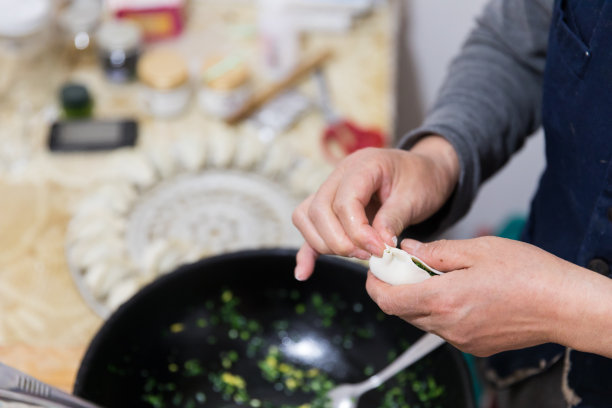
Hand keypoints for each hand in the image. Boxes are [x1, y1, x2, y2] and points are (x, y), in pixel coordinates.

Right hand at [291, 136, 459, 280]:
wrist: (425, 171)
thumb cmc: (421, 179)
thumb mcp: (415, 196)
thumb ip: (394, 219)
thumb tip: (378, 245)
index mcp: (363, 165)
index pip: (344, 201)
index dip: (358, 231)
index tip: (380, 250)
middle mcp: (340, 174)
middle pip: (318, 210)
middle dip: (339, 241)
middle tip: (368, 255)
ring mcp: (331, 189)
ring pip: (306, 217)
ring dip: (325, 244)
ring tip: (358, 255)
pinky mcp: (331, 208)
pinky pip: (310, 227)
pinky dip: (307, 250)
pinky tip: (304, 272)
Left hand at [366, 236, 611, 357]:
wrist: (565, 306)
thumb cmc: (527, 273)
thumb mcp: (477, 249)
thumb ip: (435, 252)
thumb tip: (408, 250)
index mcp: (444, 300)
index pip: (388, 300)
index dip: (375, 284)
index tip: (377, 269)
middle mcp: (448, 326)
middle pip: (402, 311)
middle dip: (396, 288)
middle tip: (406, 265)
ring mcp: (461, 340)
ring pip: (422, 320)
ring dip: (418, 299)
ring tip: (436, 275)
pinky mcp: (474, 346)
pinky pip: (443, 328)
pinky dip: (439, 310)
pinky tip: (457, 292)